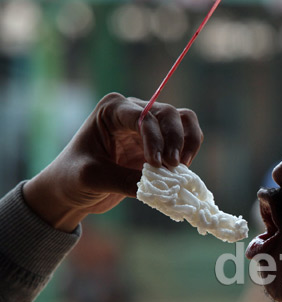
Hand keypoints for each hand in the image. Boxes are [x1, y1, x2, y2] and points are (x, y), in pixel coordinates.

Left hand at [23, 93, 203, 231]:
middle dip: (175, 140)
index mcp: (112, 110)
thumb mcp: (94, 178)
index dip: (155, 138)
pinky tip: (182, 171)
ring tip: (181, 167)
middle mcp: (133, 111)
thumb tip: (161, 186)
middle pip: (168, 113)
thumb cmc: (73, 178)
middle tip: (172, 167)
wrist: (71, 191)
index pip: (143, 115)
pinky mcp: (160, 144)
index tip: (155, 165)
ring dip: (188, 142)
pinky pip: (186, 139)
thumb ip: (125, 179)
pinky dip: (190, 152)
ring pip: (184, 120)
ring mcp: (149, 126)